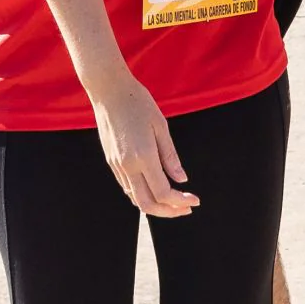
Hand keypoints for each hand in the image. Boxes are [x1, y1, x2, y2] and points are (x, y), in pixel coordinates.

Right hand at [87, 71, 198, 216]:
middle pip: (146, 204)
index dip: (180, 202)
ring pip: (135, 198)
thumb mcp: (161, 126)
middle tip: (186, 208)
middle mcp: (127, 166)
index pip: (162, 193)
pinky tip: (155, 189)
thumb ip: (170, 156)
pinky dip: (143, 195)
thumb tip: (182, 179)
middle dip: (168, 212)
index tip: (195, 201)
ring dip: (155, 206)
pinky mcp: (111, 162)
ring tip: (174, 202)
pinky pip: (127, 187)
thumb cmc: (138, 103)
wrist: (109, 91)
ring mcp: (116, 165)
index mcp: (143, 156)